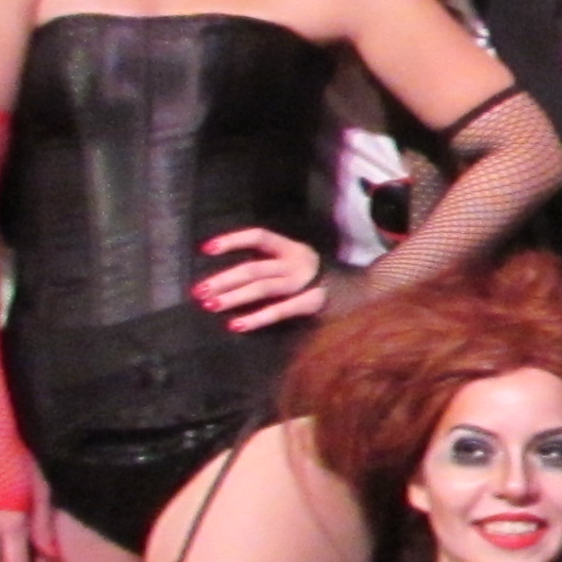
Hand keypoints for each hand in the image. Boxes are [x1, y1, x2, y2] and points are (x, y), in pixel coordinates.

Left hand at [195, 224, 327, 331]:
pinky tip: (236, 325)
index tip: (206, 249)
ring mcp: (306, 281)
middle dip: (223, 279)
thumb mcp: (297, 264)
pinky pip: (280, 310)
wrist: (362, 291)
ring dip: (233, 297)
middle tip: (199, 291)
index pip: (258, 236)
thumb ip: (271, 266)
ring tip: (210, 305)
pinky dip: (257, 318)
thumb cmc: (321, 279)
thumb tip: (230, 279)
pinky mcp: (312, 302)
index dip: (232, 241)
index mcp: (291, 247)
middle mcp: (297, 261)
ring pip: (262, 287)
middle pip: (254, 268)